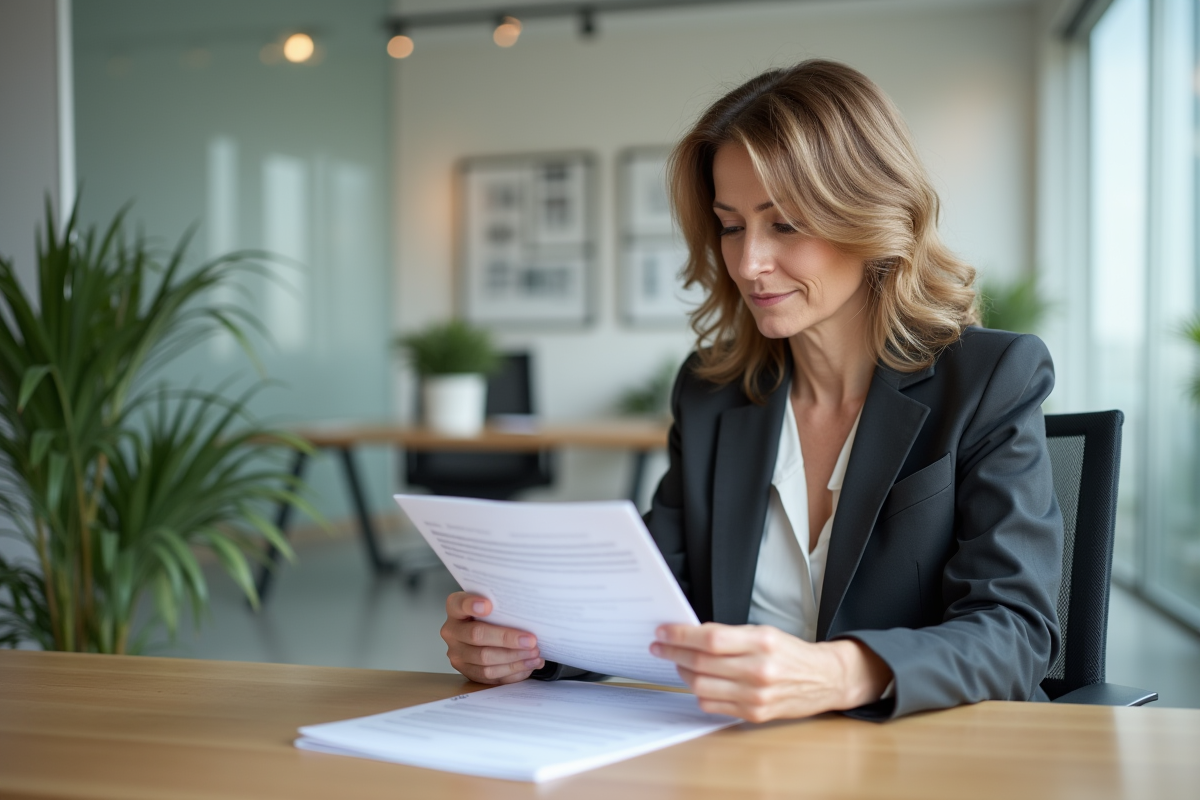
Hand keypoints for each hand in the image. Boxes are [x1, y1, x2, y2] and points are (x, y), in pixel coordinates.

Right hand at [440, 592, 543, 683]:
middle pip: (477, 635)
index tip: (488, 605)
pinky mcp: (468, 672)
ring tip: (534, 654)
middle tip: (530, 640)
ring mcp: (458, 654)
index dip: (471, 604)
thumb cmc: (491, 615)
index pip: (458, 604)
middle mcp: (452, 632)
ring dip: (514, 659)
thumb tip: (527, 614)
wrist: (483, 634)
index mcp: (455, 610)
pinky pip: (490, 677)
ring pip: (485, 660)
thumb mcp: (493, 605)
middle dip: (507, 639)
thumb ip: (501, 606)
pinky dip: (513, 672)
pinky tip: (528, 665)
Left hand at [650, 623, 891, 722]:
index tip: (664, 632)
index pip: (710, 638)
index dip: (681, 635)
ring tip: (677, 663)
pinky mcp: (754, 713)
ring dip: (682, 674)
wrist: (824, 679)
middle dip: (673, 653)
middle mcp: (759, 669)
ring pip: (702, 686)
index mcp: (762, 642)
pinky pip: (713, 705)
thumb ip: (730, 636)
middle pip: (701, 663)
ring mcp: (756, 695)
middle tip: (660, 646)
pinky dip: (699, 692)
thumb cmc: (791, 653)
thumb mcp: (764, 633)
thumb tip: (690, 635)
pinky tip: (696, 682)